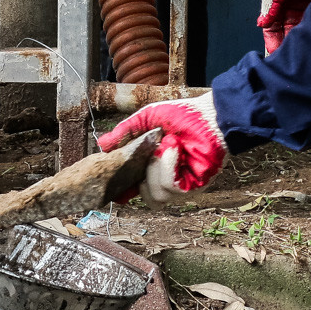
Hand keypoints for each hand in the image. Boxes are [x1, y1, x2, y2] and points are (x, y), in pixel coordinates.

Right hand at [100, 93, 225, 203]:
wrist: (209, 114)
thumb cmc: (181, 114)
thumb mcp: (145, 119)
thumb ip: (123, 132)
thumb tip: (101, 144)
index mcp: (150, 165)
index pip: (131, 185)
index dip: (121, 185)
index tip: (111, 176)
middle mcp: (163, 178)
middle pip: (141, 195)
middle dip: (137, 174)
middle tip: (144, 152)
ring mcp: (179, 185)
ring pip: (154, 194)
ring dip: (155, 168)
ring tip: (164, 146)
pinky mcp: (193, 186)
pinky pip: (170, 186)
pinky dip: (168, 165)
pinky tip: (175, 148)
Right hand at [258, 0, 310, 53]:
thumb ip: (272, 5)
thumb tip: (261, 24)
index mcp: (278, 1)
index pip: (272, 26)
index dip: (271, 39)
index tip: (273, 53)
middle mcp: (292, 6)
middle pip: (286, 31)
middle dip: (286, 43)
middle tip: (288, 58)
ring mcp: (308, 7)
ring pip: (302, 30)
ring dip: (300, 40)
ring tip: (302, 53)